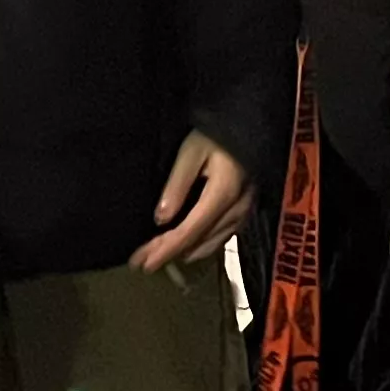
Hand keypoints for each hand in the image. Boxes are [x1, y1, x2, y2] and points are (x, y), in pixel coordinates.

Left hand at [130, 136, 251, 273]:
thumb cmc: (215, 134)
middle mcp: (237, 210)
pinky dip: (199, 244)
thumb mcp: (190, 152)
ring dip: (184, 252)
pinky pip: (222, 237)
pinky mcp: (246, 212)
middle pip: (199, 242)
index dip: (166, 250)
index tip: (143, 263)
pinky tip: (185, 246)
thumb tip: (161, 220)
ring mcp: (244, 213)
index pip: (190, 232)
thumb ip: (177, 185)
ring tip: (158, 256)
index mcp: (223, 195)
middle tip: (141, 262)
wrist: (248, 126)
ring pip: (211, 244)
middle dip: (169, 254)